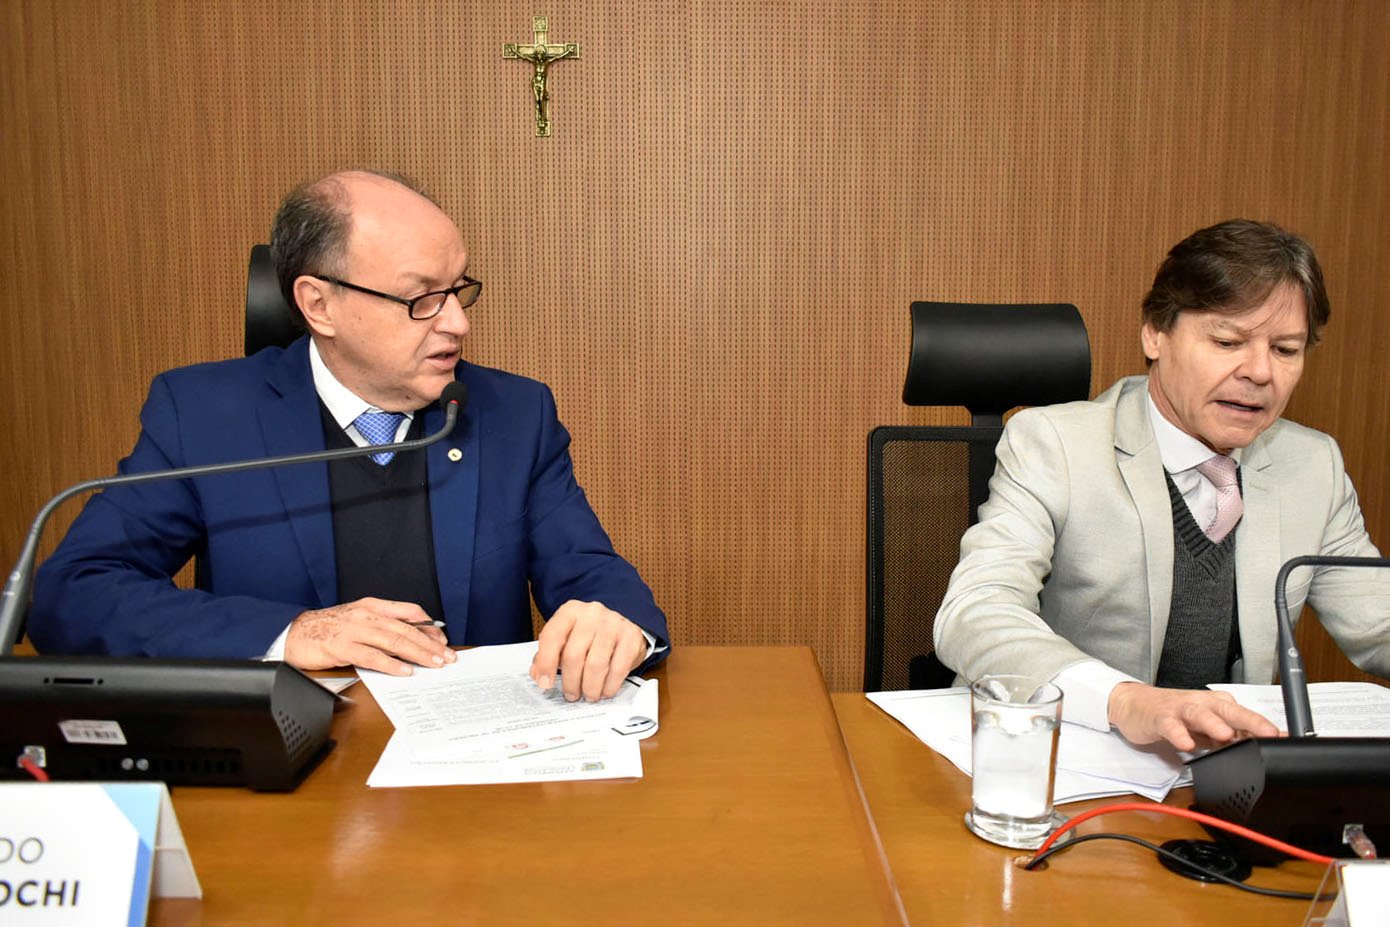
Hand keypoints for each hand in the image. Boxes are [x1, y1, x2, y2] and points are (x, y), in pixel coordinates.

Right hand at [285, 597, 456, 675]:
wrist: (296, 633)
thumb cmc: (329, 628)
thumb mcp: (360, 619)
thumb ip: (384, 624)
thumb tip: (413, 637)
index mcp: (372, 606)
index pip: (409, 611)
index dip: (429, 626)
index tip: (442, 639)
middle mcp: (366, 615)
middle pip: (406, 629)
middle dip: (430, 644)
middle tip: (447, 656)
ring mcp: (354, 631)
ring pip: (394, 642)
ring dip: (418, 654)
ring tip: (434, 664)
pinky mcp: (342, 648)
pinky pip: (372, 657)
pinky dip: (391, 665)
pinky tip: (405, 671)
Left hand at [530, 600, 647, 701]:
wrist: (620, 625)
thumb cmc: (589, 635)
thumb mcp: (566, 638)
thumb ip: (549, 654)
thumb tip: (537, 675)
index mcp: (570, 611)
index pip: (552, 636)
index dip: (546, 663)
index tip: (545, 684)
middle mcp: (591, 614)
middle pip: (574, 655)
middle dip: (570, 682)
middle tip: (571, 695)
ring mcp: (613, 623)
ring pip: (596, 664)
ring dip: (590, 687)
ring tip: (589, 695)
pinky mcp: (631, 636)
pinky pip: (618, 668)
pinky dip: (609, 685)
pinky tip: (605, 690)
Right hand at [1108, 682, 1279, 750]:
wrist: (1134, 705)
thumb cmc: (1174, 715)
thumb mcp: (1207, 729)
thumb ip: (1233, 737)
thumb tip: (1265, 747)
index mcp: (1217, 707)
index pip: (1245, 717)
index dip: (1265, 729)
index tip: (1286, 740)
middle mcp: (1202, 704)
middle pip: (1228, 710)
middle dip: (1249, 721)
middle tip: (1268, 733)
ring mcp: (1179, 709)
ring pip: (1199, 714)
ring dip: (1213, 724)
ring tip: (1226, 735)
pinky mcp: (1159, 717)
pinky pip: (1169, 725)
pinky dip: (1177, 734)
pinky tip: (1184, 744)